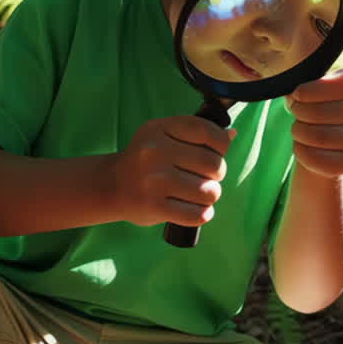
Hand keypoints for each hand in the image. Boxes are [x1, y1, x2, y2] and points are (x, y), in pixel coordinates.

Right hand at [106, 116, 234, 227]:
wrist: (111, 186)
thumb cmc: (146, 160)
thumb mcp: (163, 135)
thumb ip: (196, 133)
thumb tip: (231, 134)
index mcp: (159, 128)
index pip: (206, 131)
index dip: (222, 143)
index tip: (218, 151)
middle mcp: (155, 152)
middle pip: (213, 164)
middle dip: (217, 174)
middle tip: (205, 177)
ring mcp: (154, 181)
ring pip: (209, 192)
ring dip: (210, 196)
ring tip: (198, 193)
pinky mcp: (154, 207)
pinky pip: (198, 214)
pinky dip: (203, 214)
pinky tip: (194, 209)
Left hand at [287, 69, 342, 177]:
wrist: (333, 134)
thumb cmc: (322, 102)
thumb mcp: (317, 87)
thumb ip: (307, 87)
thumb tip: (293, 97)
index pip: (338, 85)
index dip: (311, 90)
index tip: (296, 94)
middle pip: (324, 112)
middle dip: (300, 111)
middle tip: (294, 110)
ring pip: (320, 137)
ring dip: (299, 131)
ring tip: (297, 128)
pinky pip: (319, 159)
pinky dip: (301, 151)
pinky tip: (300, 144)